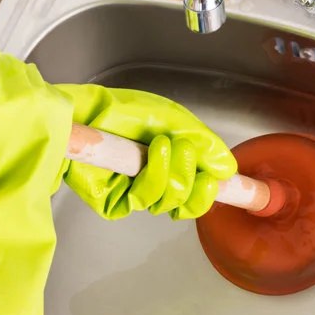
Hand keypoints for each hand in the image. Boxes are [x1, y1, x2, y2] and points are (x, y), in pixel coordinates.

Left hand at [56, 84, 236, 219]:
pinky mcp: (113, 203)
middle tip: (187, 151)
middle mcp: (154, 180)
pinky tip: (151, 155)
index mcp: (171, 164)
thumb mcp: (173, 119)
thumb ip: (204, 144)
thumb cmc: (123, 110)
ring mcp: (133, 193)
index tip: (223, 182)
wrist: (86, 111)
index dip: (210, 191)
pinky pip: (144, 202)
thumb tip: (227, 169)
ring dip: (173, 173)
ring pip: (168, 204)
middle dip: (193, 178)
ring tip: (163, 144)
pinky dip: (154, 177)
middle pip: (187, 203)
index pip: (197, 192)